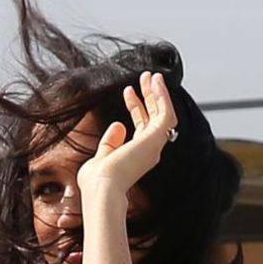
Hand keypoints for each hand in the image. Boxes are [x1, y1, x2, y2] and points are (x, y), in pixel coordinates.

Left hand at [77, 71, 178, 198]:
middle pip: (154, 117)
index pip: (142, 126)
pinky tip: (156, 83)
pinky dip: (163, 97)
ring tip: (152, 75)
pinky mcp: (156, 139)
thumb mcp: (101, 158)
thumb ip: (109, 143)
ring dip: (158, 94)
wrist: (101, 189)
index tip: (127, 91)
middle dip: (150, 96)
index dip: (136, 107)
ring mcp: (154, 145)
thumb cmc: (97, 181)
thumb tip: (118, 125)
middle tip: (146, 77)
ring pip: (163, 114)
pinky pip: (165, 113)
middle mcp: (150, 150)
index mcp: (137, 155)